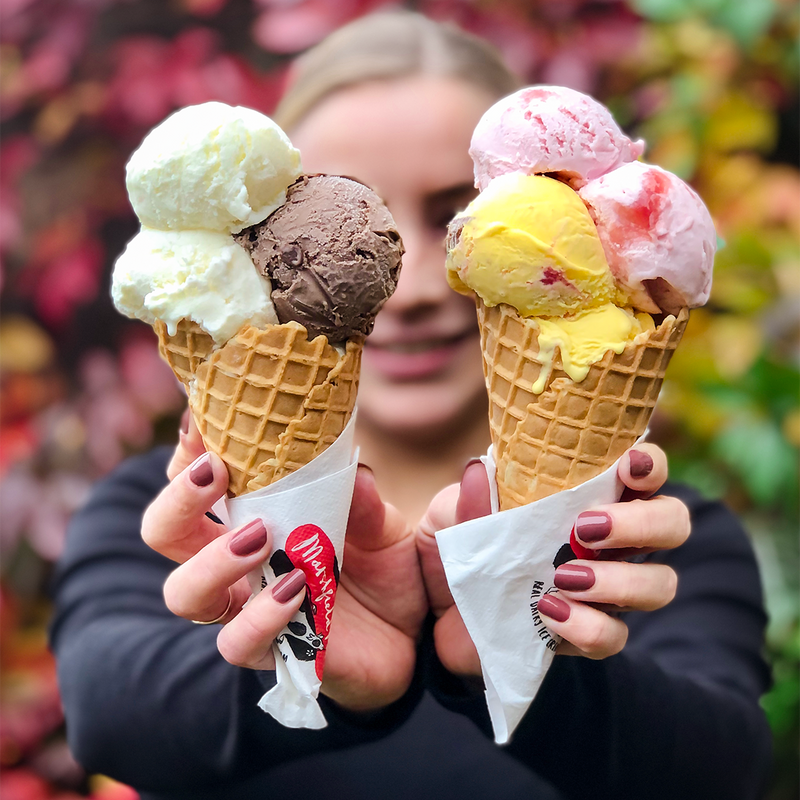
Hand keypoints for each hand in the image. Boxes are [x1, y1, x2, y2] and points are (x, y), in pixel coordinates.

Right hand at [142, 411, 427, 711]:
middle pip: (164, 533)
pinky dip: (261, 615)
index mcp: (251, 516)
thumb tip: (355, 469)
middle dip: (178, 500)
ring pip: (184, 593)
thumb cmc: (382, 566)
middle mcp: (235, 562)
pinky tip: (295, 590)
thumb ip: (364, 501)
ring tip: (259, 535)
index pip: (194, 482)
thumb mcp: (382, 524)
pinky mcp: (269, 651)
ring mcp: (245, 608)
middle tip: (215, 473)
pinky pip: (238, 642)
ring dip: (213, 560)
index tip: (204, 426)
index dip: (188, 453)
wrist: (410, 632)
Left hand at [416, 444, 688, 676]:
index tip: (627, 467)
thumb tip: (480, 470)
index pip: (643, 471)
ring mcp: (606, 588)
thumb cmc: (461, 545)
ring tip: (566, 577)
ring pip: (660, 583)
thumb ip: (470, 497)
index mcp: (586, 495)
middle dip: (644, 522)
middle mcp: (610, 539)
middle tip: (587, 528)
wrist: (439, 613)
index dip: (649, 464)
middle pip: (673, 522)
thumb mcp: (452, 515)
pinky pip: (614, 636)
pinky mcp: (587, 634)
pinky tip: (549, 612)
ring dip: (621, 580)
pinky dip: (588, 627)